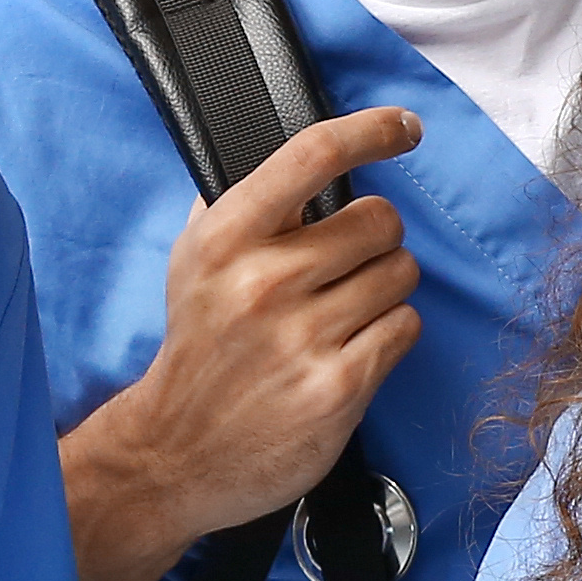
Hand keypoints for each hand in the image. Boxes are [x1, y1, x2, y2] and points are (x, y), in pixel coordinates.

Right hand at [65, 108, 427, 580]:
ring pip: (400, 274)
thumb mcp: (193, 262)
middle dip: (376, 241)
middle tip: (348, 267)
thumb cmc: (199, 349)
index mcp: (226, 238)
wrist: (177, 452)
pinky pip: (404, 326)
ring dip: (384, 290)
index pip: (314, 155)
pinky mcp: (338, 387)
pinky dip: (389, 333)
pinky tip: (352, 348)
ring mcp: (303, 337)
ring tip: (343, 314)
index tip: (403, 128)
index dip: (371, 131)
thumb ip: (239, 205)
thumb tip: (302, 157)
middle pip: (380, 221)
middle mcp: (264, 282)